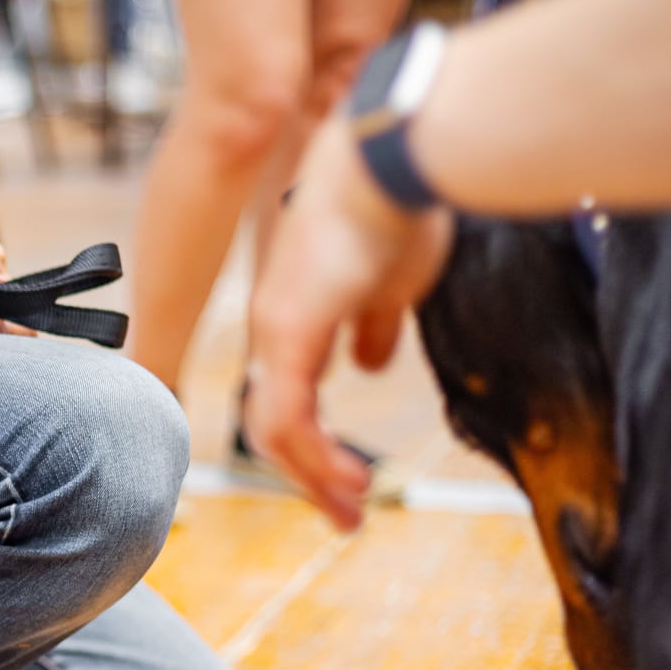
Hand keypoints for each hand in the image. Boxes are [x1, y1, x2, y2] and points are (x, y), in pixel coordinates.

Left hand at [244, 115, 453, 530]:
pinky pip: (286, 417)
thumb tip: (370, 366)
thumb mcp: (391, 281)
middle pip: (273, 419)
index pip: (288, 390)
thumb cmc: (397, 204)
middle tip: (341, 511)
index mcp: (294, 311)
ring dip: (312, 475)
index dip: (311, 439)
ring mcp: (275, 328)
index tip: (343, 476)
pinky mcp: (288, 332)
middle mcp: (273, 323)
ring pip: (274, 427)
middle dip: (308, 473)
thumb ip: (375, 327)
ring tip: (349, 509)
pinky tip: (347, 481)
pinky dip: (313, 458)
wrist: (390, 158)